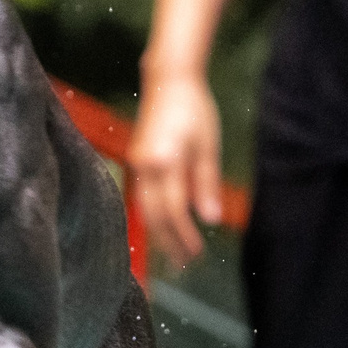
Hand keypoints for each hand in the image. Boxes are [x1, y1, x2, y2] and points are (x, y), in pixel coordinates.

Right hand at [128, 70, 224, 270]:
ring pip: (144, 211)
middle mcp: (145, 166)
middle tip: (184, 266)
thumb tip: (211, 219)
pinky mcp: (136, 163)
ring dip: (159, 235)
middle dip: (169, 243)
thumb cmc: (194, 109)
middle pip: (154, 217)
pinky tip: (164, 229)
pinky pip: (142, 199)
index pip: (173, 211)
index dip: (184, 236)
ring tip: (174, 255)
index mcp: (165, 161)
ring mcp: (137, 165)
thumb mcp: (208, 146)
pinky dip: (153, 218)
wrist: (167, 80)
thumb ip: (207, 184)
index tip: (197, 254)